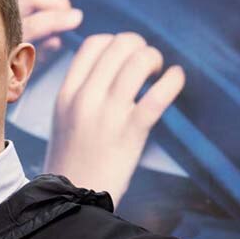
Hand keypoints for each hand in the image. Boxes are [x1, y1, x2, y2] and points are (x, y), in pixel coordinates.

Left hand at [15, 0, 82, 66]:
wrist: (9, 56)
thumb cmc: (28, 63)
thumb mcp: (36, 65)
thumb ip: (45, 52)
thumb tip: (56, 40)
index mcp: (12, 39)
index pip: (34, 24)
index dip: (57, 20)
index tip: (76, 19)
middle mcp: (8, 15)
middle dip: (59, 3)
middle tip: (70, 18)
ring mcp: (12, 1)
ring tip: (64, 11)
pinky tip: (58, 2)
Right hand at [44, 32, 185, 205]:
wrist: (72, 196)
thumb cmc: (71, 160)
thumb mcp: (63, 120)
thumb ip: (81, 92)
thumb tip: (110, 66)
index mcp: (66, 94)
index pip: (92, 44)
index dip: (115, 42)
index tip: (124, 56)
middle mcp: (85, 99)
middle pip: (119, 46)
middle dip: (140, 47)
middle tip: (146, 64)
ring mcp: (107, 114)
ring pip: (139, 62)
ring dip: (155, 59)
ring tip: (158, 73)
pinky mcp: (130, 131)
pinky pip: (159, 94)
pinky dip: (174, 79)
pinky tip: (176, 78)